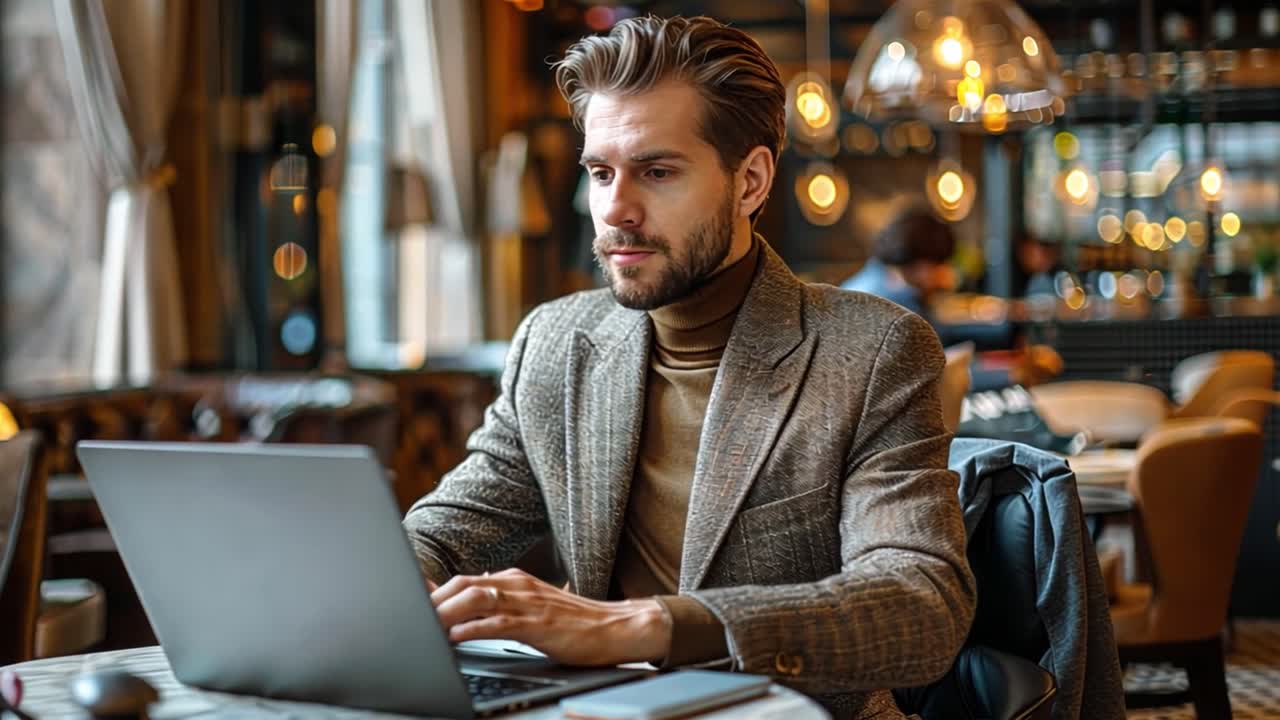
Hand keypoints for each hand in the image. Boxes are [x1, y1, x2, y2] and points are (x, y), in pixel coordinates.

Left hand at [431, 568, 671, 665]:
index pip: (465, 580)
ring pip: (476, 599)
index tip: (409, 598)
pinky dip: (473, 628)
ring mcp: (528, 602)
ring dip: (446, 612)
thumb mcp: (532, 608)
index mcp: (514, 580)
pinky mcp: (538, 623)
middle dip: (433, 600)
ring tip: (424, 626)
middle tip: (407, 615)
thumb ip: (500, 605)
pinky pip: (498, 622)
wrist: (617, 626)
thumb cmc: (574, 623)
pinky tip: (456, 637)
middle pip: (464, 585)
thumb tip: (465, 609)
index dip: (433, 589)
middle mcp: (517, 585)